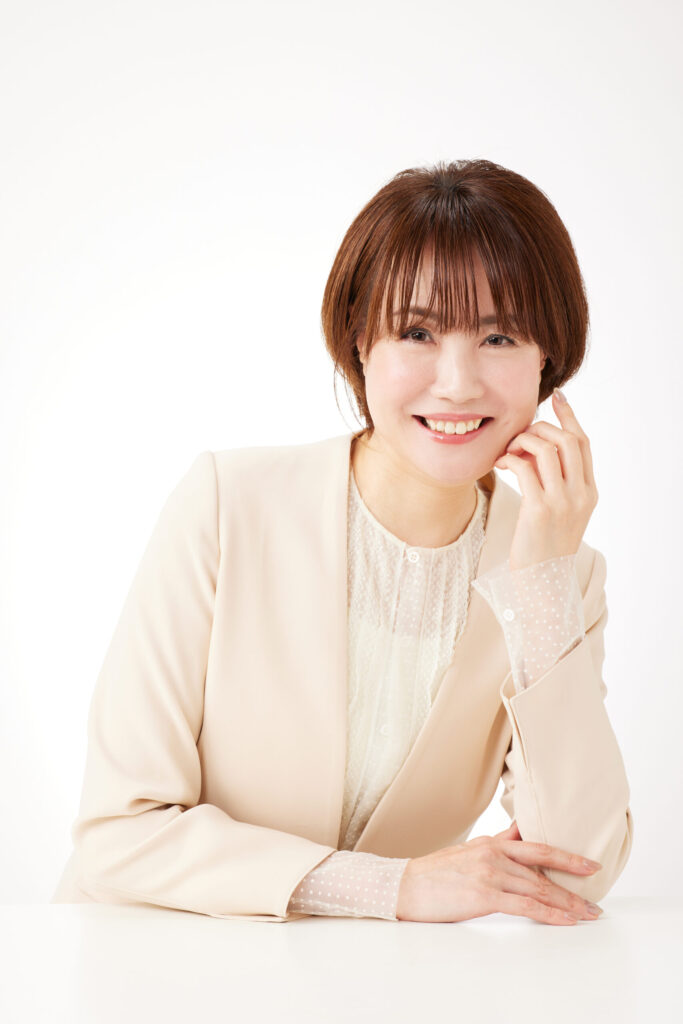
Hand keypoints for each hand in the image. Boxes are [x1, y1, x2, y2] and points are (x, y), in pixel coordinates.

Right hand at [395, 820, 603, 924]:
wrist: (405, 886)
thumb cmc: (435, 873)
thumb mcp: (469, 851)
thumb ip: (498, 844)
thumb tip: (520, 835)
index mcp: (492, 843)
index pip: (538, 846)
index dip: (567, 855)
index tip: (590, 864)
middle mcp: (494, 854)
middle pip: (544, 869)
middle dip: (574, 884)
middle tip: (596, 898)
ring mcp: (490, 874)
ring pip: (539, 888)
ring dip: (568, 903)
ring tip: (587, 913)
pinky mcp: (484, 896)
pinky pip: (525, 906)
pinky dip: (550, 914)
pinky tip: (565, 920)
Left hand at [493, 390, 598, 570]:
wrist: (542, 583)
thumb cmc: (543, 547)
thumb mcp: (559, 512)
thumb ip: (555, 482)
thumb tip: (536, 448)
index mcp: (589, 493)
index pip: (583, 444)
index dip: (569, 417)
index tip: (557, 399)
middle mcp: (580, 495)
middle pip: (568, 440)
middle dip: (542, 428)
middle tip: (521, 434)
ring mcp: (561, 502)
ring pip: (548, 449)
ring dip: (524, 441)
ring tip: (509, 450)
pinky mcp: (538, 510)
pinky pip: (525, 468)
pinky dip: (511, 458)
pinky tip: (501, 463)